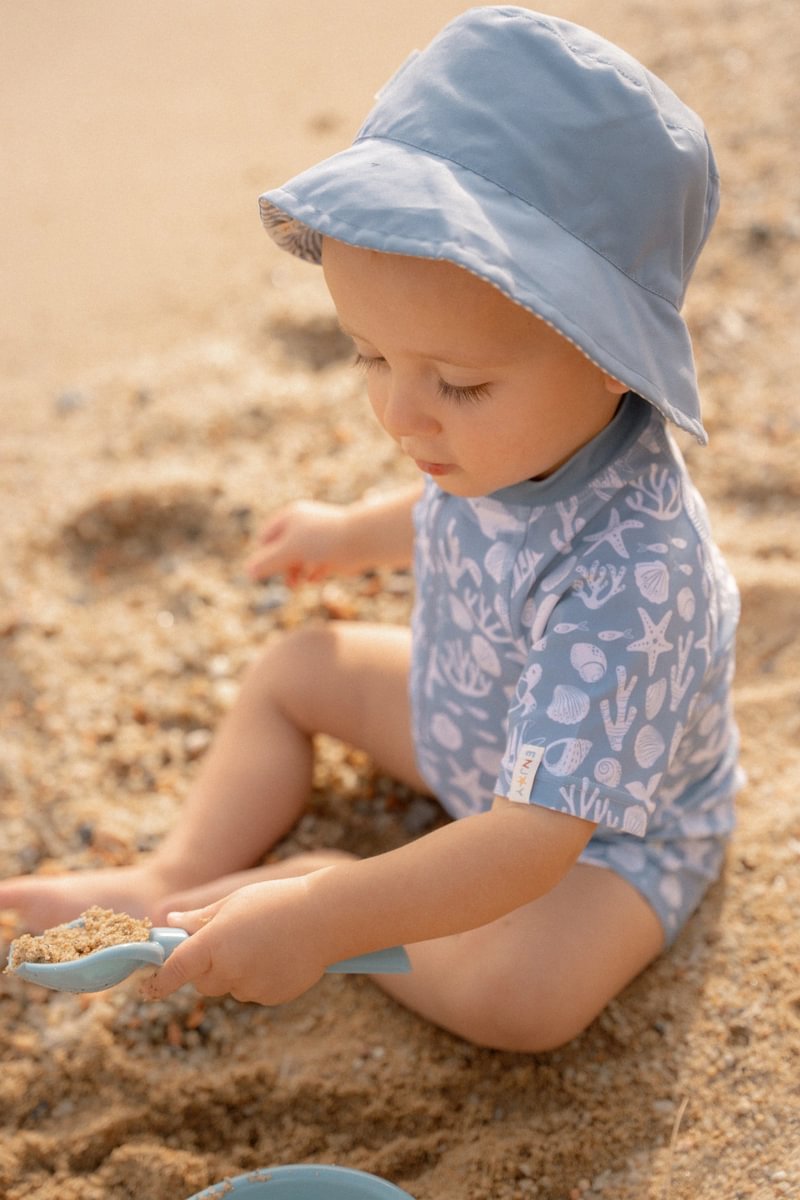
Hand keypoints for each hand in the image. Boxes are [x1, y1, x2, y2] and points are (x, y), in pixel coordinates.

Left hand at [140, 877, 327, 1005]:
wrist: (326, 917)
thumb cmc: (278, 900)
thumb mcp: (234, 901)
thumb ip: (200, 918)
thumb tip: (171, 923)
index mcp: (215, 942)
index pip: (175, 969)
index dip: (159, 981)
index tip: (147, 987)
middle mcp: (230, 969)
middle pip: (202, 982)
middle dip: (206, 968)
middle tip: (228, 942)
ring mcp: (252, 986)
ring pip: (230, 987)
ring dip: (235, 972)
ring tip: (263, 943)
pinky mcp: (272, 996)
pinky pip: (254, 992)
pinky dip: (259, 979)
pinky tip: (278, 956)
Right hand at [246, 501, 351, 585]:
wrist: (361, 540)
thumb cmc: (323, 541)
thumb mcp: (289, 552)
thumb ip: (267, 562)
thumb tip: (247, 573)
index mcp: (290, 517)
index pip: (266, 538)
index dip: (264, 556)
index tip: (268, 571)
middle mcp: (303, 525)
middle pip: (281, 550)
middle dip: (281, 567)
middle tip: (287, 582)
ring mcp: (318, 538)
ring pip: (298, 559)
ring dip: (295, 573)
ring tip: (297, 584)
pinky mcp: (332, 550)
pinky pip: (315, 564)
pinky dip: (313, 573)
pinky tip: (315, 578)